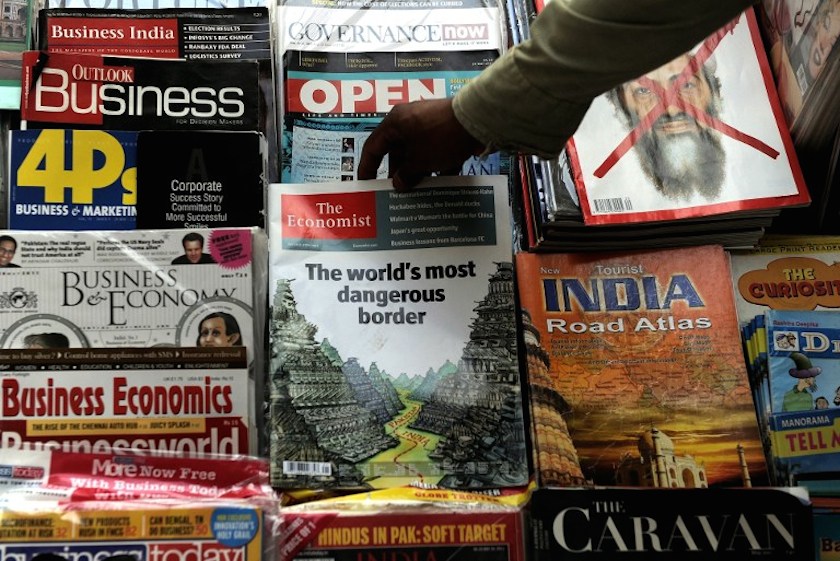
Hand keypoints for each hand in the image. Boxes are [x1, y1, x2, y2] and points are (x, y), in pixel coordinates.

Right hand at [358, 98, 485, 189]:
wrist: (476, 120)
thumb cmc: (440, 138)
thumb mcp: (419, 160)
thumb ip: (405, 174)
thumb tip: (399, 184)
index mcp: (394, 123)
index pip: (373, 147)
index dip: (367, 167)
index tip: (365, 184)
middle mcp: (408, 121)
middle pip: (397, 151)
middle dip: (398, 173)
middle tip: (397, 193)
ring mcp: (429, 124)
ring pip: (418, 152)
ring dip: (418, 171)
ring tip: (419, 192)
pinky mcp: (446, 130)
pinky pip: (436, 151)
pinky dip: (437, 165)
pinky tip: (441, 184)